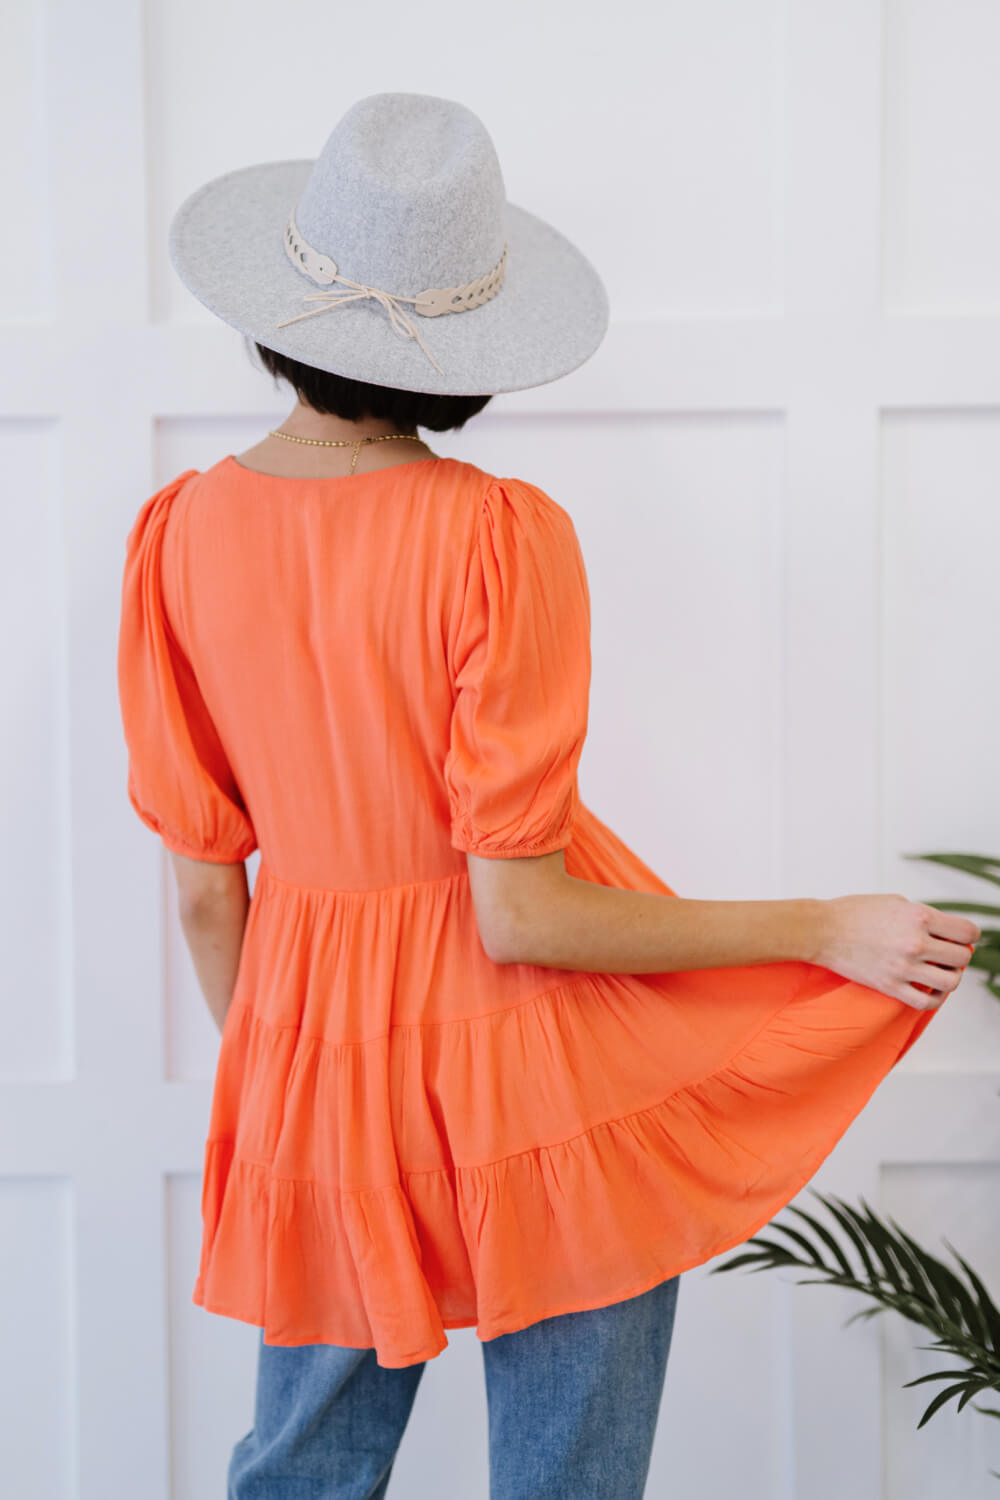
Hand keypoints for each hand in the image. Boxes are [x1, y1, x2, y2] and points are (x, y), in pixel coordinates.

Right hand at [812, 894, 979, 1009]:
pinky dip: (935, 998)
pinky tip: (929, 988)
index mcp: (919, 916)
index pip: (967, 932)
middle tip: (946, 953)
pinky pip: (927, 1002)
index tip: (961, 937)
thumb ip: (925, 916)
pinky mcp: (890, 986)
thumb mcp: (895, 901)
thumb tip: (948, 930)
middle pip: (962, 957)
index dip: (969, 935)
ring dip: (950, 977)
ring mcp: (903, 967)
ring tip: (939, 971)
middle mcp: (915, 942)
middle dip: (959, 955)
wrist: (822, 931)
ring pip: (950, 982)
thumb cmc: (855, 912)